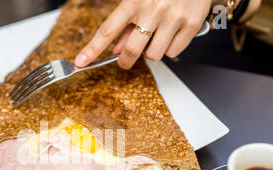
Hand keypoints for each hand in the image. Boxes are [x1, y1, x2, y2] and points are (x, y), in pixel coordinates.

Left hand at [74, 0, 213, 68]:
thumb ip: (126, 22)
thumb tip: (117, 48)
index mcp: (134, 0)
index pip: (107, 30)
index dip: (92, 49)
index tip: (81, 62)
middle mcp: (153, 9)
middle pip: (131, 51)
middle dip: (125, 61)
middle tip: (125, 60)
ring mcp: (174, 18)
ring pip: (153, 55)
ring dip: (150, 52)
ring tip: (155, 36)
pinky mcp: (192, 24)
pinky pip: (173, 52)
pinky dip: (170, 48)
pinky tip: (171, 33)